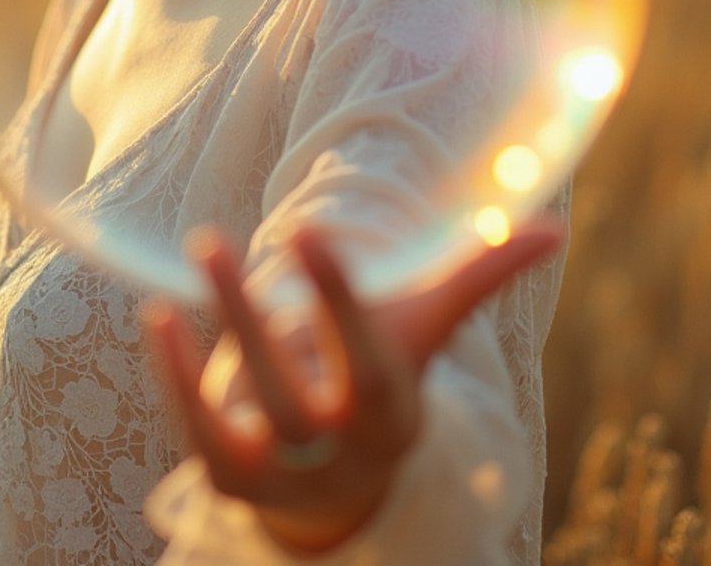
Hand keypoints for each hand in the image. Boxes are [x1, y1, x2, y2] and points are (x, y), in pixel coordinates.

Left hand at [144, 217, 564, 554]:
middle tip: (210, 239)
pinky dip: (178, 380)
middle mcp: (336, 448)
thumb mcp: (427, 330)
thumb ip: (479, 275)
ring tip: (198, 251)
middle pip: (289, 393)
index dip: (338, 299)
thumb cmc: (386, 375)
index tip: (308, 229)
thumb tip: (554, 227)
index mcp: (388, 407)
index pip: (364, 358)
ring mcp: (283, 470)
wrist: (349, 483)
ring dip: (211, 341)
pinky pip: (200, 434)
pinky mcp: (234, 477)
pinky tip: (156, 316)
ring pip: (244, 411)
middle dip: (250, 319)